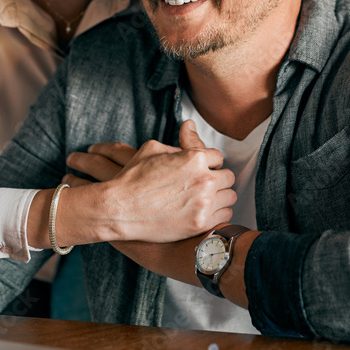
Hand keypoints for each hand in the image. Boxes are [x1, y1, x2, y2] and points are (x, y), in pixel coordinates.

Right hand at [67, 120, 236, 242]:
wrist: (119, 209)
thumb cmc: (133, 178)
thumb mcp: (152, 149)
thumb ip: (178, 141)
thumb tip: (190, 126)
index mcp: (194, 158)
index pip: (218, 157)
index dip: (209, 163)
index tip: (201, 170)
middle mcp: (203, 179)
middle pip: (228, 177)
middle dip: (217, 179)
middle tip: (204, 185)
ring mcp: (203, 203)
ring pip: (230, 196)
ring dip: (219, 196)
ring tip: (205, 199)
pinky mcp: (200, 223)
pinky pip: (225, 215)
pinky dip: (217, 213)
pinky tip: (204, 212)